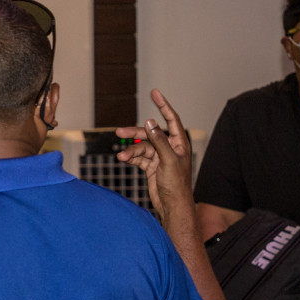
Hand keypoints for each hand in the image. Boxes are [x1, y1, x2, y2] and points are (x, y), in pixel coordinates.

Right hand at [115, 89, 194, 219]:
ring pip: (142, 146)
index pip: (171, 119)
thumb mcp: (168, 160)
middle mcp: (170, 148)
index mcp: (180, 143)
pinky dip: (131, 158)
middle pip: (150, 133)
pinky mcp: (152, 166)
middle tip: (119, 132)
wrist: (172, 206)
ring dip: (131, 151)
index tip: (154, 93)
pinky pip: (139, 157)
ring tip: (121, 156)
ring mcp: (160, 157)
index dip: (163, 105)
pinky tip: (123, 160)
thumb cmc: (177, 185)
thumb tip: (150, 122)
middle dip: (135, 133)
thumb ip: (159, 140)